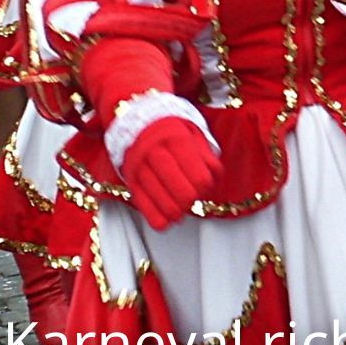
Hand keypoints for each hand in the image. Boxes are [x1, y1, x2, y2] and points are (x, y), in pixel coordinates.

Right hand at [119, 117, 222, 231]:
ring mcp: (140, 165)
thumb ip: (205, 154)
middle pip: (177, 186)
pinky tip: (165, 222)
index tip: (205, 186)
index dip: (204, 185)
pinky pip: (142, 202)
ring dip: (173, 211)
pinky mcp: (130, 178)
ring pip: (159, 196)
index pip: (196, 172)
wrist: (137, 122)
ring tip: (180, 212)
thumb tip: (215, 176)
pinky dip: (154, 217)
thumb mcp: (192, 132)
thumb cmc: (171, 131)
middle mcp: (156, 151)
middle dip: (189, 199)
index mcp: (176, 139)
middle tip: (192, 200)